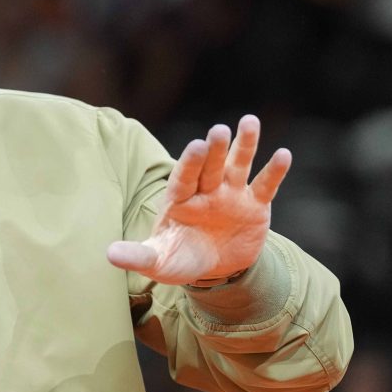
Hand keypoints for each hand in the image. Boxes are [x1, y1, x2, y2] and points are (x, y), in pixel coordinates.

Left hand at [107, 114, 289, 283]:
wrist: (214, 269)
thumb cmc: (180, 260)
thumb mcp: (159, 261)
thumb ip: (138, 255)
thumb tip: (108, 255)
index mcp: (180, 199)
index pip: (184, 177)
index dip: (190, 162)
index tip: (196, 146)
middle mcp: (206, 190)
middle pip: (211, 166)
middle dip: (215, 149)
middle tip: (218, 131)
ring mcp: (232, 194)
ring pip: (238, 165)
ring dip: (245, 145)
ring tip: (250, 122)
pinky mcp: (255, 205)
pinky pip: (265, 185)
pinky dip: (274, 171)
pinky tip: (284, 154)